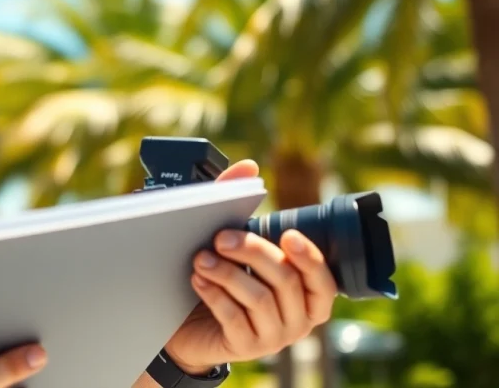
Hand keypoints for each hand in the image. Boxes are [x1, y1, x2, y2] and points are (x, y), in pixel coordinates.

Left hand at [162, 160, 337, 374]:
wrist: (190, 325)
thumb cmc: (220, 277)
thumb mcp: (231, 242)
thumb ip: (237, 201)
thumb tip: (249, 166)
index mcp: (306, 293)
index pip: (323, 279)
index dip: (309, 258)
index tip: (287, 236)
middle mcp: (298, 319)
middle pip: (286, 281)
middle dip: (253, 254)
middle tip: (220, 238)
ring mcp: (274, 337)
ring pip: (259, 299)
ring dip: (227, 274)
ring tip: (201, 259)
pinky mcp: (246, 348)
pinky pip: (235, 318)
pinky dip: (215, 295)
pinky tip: (198, 279)